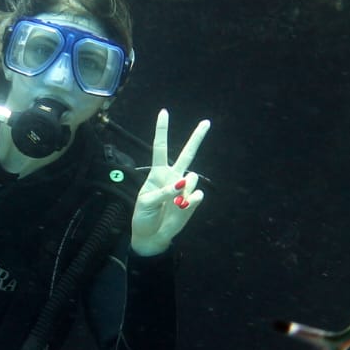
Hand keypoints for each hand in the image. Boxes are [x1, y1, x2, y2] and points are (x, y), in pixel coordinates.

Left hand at [130, 109, 208, 256]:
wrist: (151, 236)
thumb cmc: (143, 216)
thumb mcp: (146, 202)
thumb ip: (163, 191)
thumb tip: (181, 184)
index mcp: (157, 173)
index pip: (160, 147)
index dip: (162, 130)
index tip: (164, 112)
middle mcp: (173, 177)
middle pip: (187, 153)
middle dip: (196, 138)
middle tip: (206, 122)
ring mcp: (184, 188)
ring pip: (192, 177)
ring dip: (184, 188)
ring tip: (174, 202)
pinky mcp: (192, 201)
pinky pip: (196, 195)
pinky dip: (189, 201)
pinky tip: (182, 207)